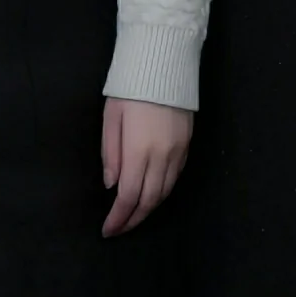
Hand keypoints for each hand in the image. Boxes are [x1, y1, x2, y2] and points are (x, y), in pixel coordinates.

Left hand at [101, 97, 192, 235]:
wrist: (163, 66)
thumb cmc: (130, 90)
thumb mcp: (111, 120)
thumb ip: (111, 155)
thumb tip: (112, 185)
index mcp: (138, 151)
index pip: (128, 196)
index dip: (118, 218)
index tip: (108, 230)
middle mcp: (161, 156)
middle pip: (149, 200)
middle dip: (134, 219)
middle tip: (120, 229)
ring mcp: (178, 152)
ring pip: (165, 192)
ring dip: (149, 208)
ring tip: (134, 216)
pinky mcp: (187, 145)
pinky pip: (175, 178)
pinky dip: (163, 192)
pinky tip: (152, 195)